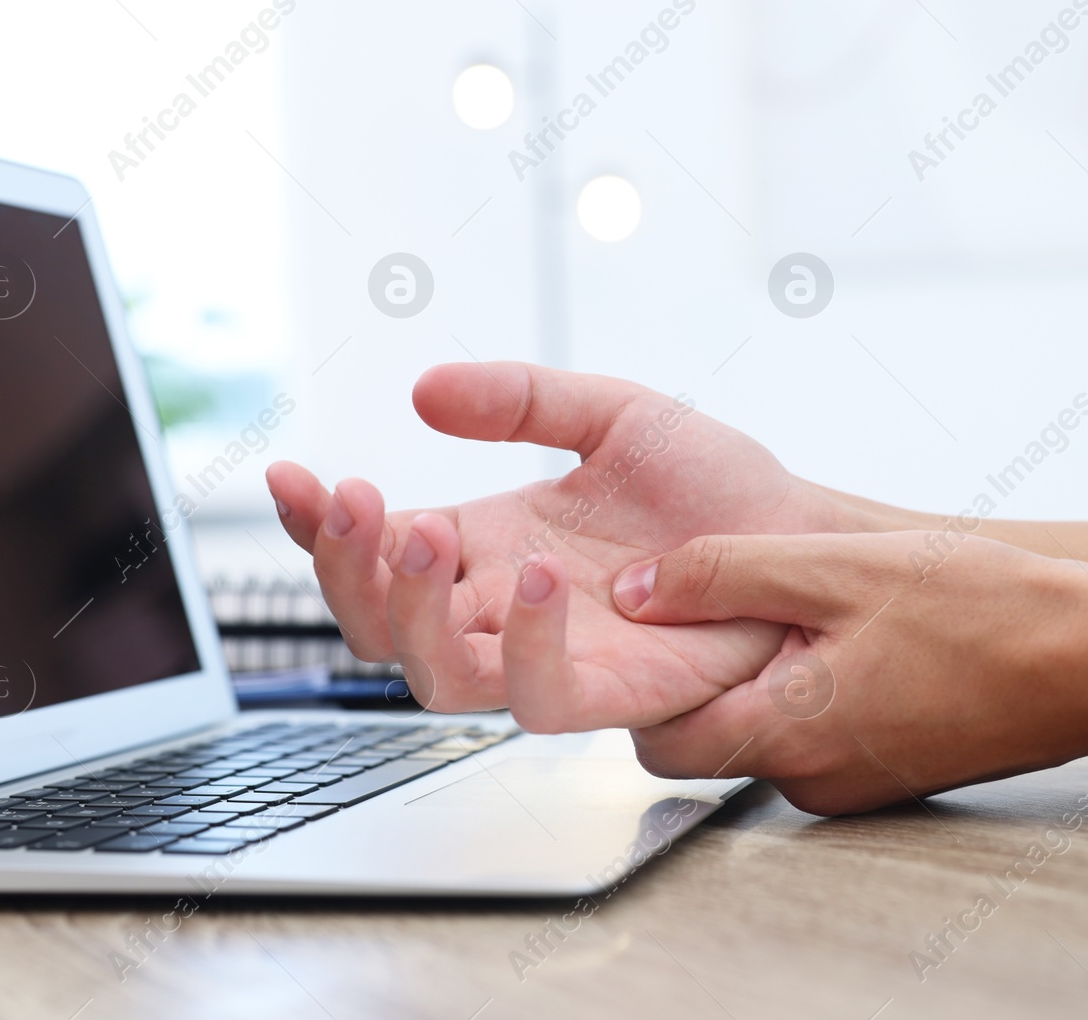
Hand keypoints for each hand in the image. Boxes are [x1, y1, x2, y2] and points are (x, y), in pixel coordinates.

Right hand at [266, 362, 881, 726]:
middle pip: (378, 622)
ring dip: (407, 612)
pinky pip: (534, 698)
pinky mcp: (608, 692)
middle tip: (350, 501)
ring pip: (432, 675)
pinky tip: (530, 576)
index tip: (286, 475)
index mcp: (486, 545)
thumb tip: (426, 390)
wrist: (801, 531)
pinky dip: (518, 644)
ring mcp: (548, 656)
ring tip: (421, 533)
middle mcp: (500, 608)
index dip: (316, 525)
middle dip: (343, 568)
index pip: (374, 550)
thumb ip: (521, 398)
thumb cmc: (713, 483)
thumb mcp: (610, 412)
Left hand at [569, 531, 1087, 814]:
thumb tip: (633, 591)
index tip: (652, 616)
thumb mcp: (835, 567)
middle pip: (706, 736)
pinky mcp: (884, 772)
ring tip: (798, 602)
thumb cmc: (982, 611)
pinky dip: (806, 684)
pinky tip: (845, 631)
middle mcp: (811, 781)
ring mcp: (851, 784)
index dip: (640, 680)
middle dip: (698, 671)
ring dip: (757, 672)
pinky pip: (812, 732)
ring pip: (761, 729)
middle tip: (724, 595)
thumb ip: (722, 574)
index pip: (656, 742)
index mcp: (787, 737)